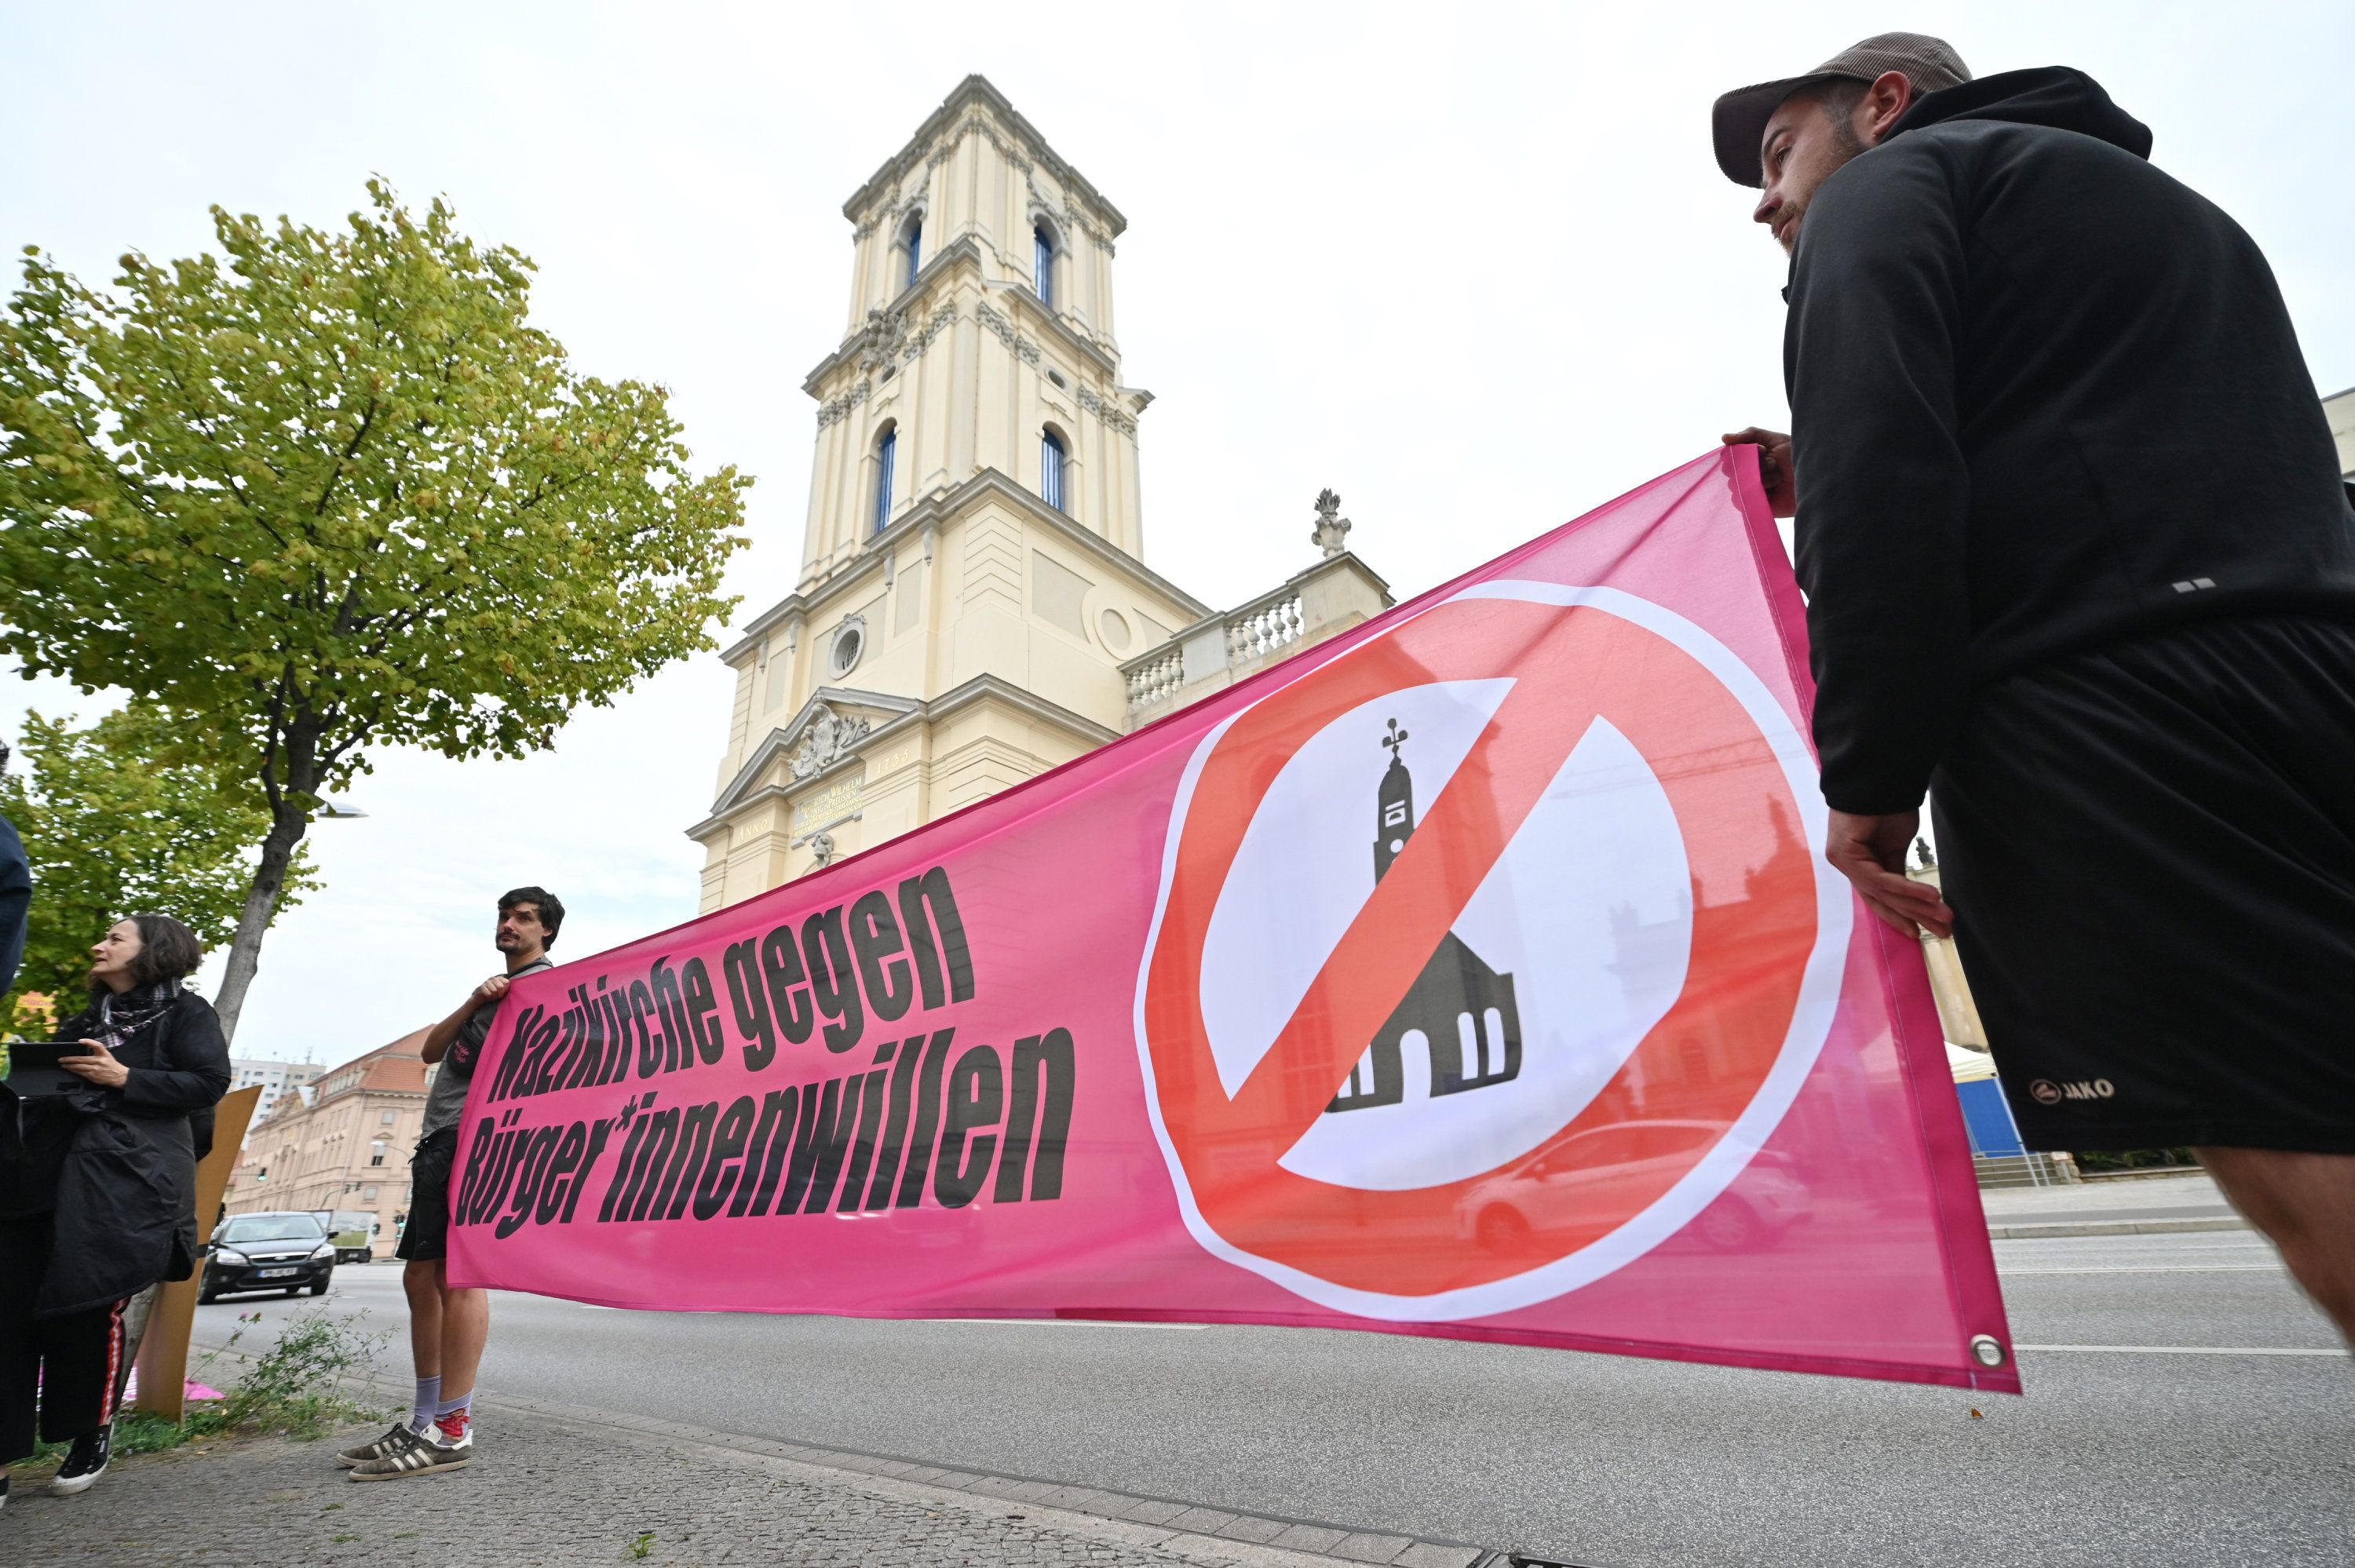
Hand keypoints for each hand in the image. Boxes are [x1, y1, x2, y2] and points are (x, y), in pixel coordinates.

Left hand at [60, 1040, 129, 1088]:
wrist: (118, 1076)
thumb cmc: (111, 1064)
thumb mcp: (107, 1055)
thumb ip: (97, 1052)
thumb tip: (83, 1049)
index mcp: (104, 1054)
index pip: (97, 1046)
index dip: (89, 1042)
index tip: (80, 1041)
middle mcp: (99, 1061)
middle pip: (82, 1059)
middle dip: (69, 1059)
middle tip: (61, 1059)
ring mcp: (95, 1069)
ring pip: (79, 1067)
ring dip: (69, 1066)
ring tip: (63, 1064)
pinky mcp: (93, 1076)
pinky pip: (81, 1073)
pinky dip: (74, 1071)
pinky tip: (70, 1069)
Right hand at [472, 973, 510, 1003]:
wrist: (482, 998)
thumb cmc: (495, 994)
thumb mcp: (503, 991)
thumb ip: (508, 987)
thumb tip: (516, 985)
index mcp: (499, 978)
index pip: (507, 983)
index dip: (505, 989)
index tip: (503, 992)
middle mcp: (493, 978)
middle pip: (501, 987)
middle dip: (499, 993)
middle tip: (497, 995)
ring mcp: (486, 982)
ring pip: (494, 990)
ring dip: (494, 996)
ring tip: (492, 995)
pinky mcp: (481, 987)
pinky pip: (488, 993)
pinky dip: (489, 997)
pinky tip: (488, 996)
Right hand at [1721, 427, 1795, 517]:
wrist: (1815, 477)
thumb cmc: (1797, 456)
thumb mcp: (1774, 439)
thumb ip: (1749, 434)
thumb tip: (1724, 438)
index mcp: (1749, 459)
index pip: (1729, 457)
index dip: (1742, 453)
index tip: (1763, 449)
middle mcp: (1747, 475)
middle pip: (1731, 471)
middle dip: (1755, 465)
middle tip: (1774, 464)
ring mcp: (1751, 491)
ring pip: (1736, 486)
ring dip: (1760, 479)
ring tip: (1778, 478)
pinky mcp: (1756, 505)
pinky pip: (1740, 502)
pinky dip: (1756, 494)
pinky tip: (1773, 490)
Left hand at [1823, 809, 1953, 939]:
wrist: (1880, 779)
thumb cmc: (1888, 807)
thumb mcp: (1896, 846)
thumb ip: (1897, 871)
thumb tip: (1909, 896)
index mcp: (1858, 864)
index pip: (1878, 897)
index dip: (1900, 916)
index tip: (1921, 934)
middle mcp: (1846, 864)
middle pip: (1882, 899)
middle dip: (1916, 917)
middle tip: (1944, 933)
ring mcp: (1842, 860)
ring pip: (1884, 892)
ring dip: (1918, 906)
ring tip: (1945, 917)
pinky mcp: (1844, 854)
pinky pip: (1880, 879)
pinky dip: (1907, 889)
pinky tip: (1931, 896)